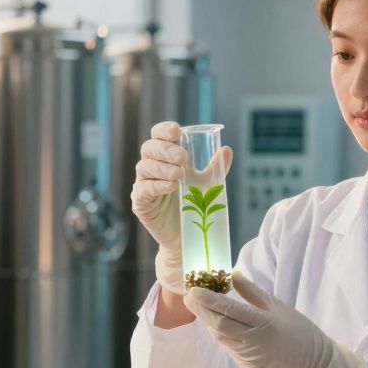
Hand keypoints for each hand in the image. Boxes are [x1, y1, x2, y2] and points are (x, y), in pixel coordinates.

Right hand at [131, 121, 231, 293]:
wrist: (188, 237)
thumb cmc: (195, 207)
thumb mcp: (208, 184)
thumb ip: (216, 167)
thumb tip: (227, 150)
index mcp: (165, 158)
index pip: (158, 136)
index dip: (164, 130)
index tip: (176, 131)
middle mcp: (151, 169)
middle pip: (149, 148)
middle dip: (166, 149)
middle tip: (183, 158)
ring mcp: (143, 185)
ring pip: (144, 167)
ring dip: (162, 167)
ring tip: (179, 175)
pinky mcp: (140, 203)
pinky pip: (143, 190)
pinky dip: (157, 186)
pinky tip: (171, 186)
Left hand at [184, 271, 365, 367]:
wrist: (313, 361)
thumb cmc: (297, 328)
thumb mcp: (278, 305)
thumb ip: (252, 292)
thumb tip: (232, 275)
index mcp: (265, 323)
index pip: (230, 311)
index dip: (209, 301)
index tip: (194, 290)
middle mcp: (255, 342)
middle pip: (220, 326)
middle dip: (202, 311)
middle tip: (190, 297)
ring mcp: (250, 358)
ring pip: (223, 339)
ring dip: (212, 323)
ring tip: (204, 309)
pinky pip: (232, 350)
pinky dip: (226, 337)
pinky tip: (226, 327)